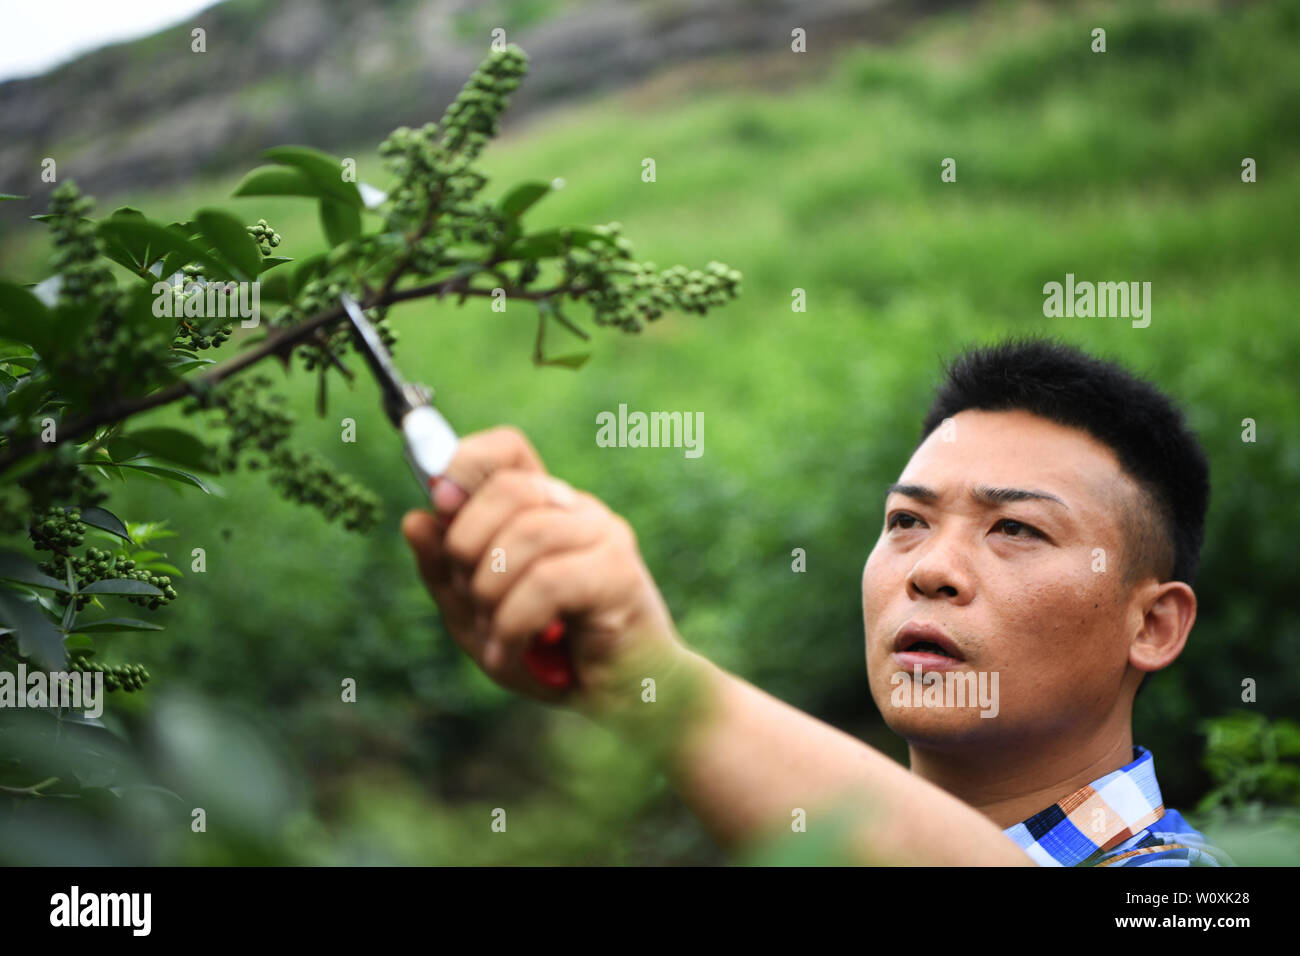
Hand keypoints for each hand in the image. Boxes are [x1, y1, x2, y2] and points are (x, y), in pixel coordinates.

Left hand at [401, 426, 685, 713]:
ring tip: (496, 638)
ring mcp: (604, 536)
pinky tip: (512, 652)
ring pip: (525, 536)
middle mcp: (577, 510)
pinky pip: (547, 581)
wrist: (621, 701)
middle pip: (508, 490)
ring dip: (489, 595)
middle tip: (472, 603)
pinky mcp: (620, 573)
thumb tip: (416, 519)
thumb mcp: (477, 616)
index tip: (440, 504)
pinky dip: (513, 623)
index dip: (465, 464)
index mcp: (543, 508)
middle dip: (466, 549)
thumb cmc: (552, 657)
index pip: (507, 449)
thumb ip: (445, 572)